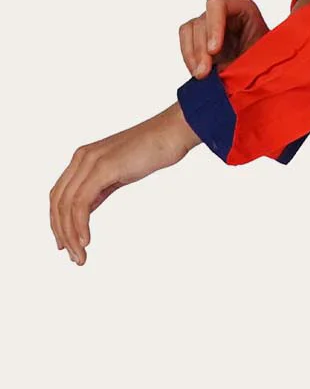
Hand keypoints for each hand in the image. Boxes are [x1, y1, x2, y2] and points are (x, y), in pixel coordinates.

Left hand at [49, 103, 199, 265]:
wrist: (173, 131)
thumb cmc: (154, 148)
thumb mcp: (120, 171)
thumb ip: (100, 186)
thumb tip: (87, 206)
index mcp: (84, 157)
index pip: (59, 194)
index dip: (57, 221)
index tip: (65, 243)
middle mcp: (82, 157)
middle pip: (57, 201)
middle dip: (61, 232)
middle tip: (74, 257)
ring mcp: (91, 161)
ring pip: (66, 206)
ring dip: (70, 235)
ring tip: (80, 257)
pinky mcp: (103, 168)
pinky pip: (81, 203)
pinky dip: (79, 226)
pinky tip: (87, 241)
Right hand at [179, 0, 268, 78]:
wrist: (264, 70)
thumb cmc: (266, 60)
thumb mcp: (258, 58)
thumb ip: (239, 61)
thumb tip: (219, 71)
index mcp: (243, 8)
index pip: (218, 5)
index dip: (213, 27)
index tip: (213, 50)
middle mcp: (224, 11)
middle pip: (202, 21)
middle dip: (201, 49)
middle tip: (204, 73)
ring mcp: (210, 23)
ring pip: (190, 30)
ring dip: (192, 55)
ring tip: (201, 75)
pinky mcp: (200, 36)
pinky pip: (185, 41)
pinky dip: (188, 57)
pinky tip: (197, 72)